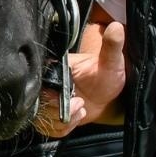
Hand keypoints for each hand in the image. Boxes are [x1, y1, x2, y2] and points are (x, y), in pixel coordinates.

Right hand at [33, 20, 125, 137]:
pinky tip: (76, 118)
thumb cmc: (107, 75)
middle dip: (61, 112)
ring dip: (64, 121)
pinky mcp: (50, 114)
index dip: (55, 96)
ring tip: (81, 110)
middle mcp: (47, 83)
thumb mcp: (112, 61)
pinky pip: (48, 128)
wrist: (106, 95)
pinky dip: (63, 129)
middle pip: (39, 103)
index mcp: (56, 68)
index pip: (41, 83)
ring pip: (42, 118)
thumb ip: (112, 46)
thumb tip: (117, 27)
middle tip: (80, 104)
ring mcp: (46, 99)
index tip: (76, 98)